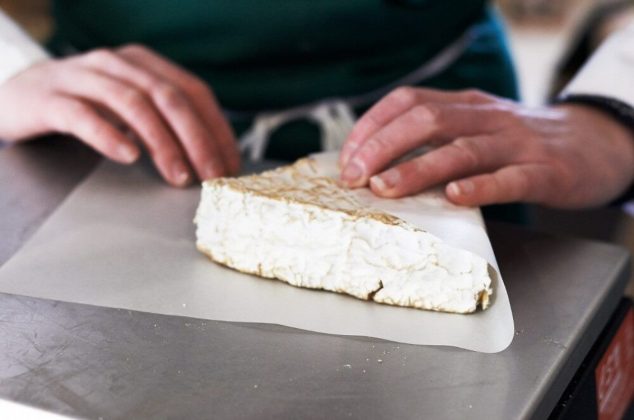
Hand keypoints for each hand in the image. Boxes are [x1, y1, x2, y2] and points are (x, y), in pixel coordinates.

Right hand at [0, 44, 238, 186]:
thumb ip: (166, 121)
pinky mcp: (49, 97)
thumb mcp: (131, 107)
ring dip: (162, 143)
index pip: (194, 91)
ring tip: (178, 176)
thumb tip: (211, 157)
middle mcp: (117, 63)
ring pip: (132, 104)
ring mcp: (82, 76)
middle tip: (212, 176)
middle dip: (197, 139)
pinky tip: (127, 156)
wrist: (16, 96)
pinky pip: (82, 114)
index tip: (231, 164)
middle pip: (169, 97)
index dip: (217, 128)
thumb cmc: (84, 105)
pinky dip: (108, 134)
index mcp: (144, 64)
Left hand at [339, 87, 633, 207]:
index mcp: (464, 105)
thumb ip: (436, 139)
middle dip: (382, 147)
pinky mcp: (543, 171)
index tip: (346, 159)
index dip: (371, 127)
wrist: (594, 142)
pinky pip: (508, 178)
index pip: (407, 102)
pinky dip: (478, 186)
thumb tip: (377, 165)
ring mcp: (515, 143)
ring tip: (386, 187)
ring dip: (417, 168)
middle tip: (355, 177)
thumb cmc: (520, 142)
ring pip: (461, 149)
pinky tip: (454, 196)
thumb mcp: (476, 126)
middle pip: (426, 120)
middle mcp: (485, 117)